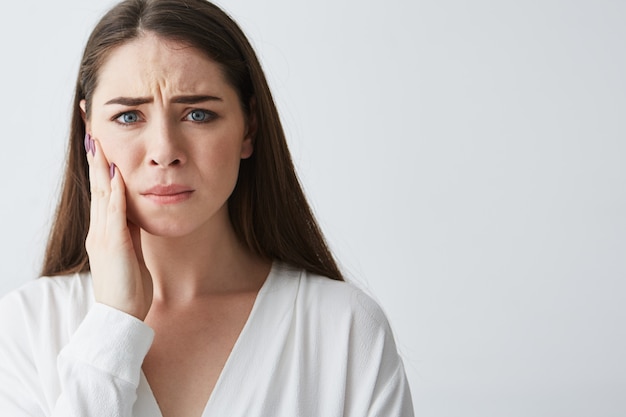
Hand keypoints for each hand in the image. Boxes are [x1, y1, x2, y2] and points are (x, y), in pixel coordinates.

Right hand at [84, 134, 152, 319]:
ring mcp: (104, 237)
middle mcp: (100, 230)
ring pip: (103, 195)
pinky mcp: (114, 245)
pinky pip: (115, 213)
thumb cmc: (127, 288)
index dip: (100, 168)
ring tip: (99, 142)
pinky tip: (117, 174)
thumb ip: (129, 230)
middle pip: (97, 187)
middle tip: (92, 132)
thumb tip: (134, 210)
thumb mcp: (130, 252)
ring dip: (101, 167)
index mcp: (104, 232)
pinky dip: (117, 192)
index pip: (102, 193)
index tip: (99, 145)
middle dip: (95, 159)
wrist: (120, 316)